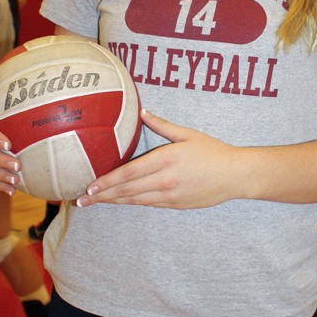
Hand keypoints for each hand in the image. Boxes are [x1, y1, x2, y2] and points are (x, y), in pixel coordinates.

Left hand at [76, 109, 241, 209]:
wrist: (235, 175)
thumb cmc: (213, 151)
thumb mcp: (187, 133)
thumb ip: (161, 124)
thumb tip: (142, 111)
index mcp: (165, 159)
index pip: (128, 173)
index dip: (106, 181)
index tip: (89, 185)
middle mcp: (165, 180)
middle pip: (126, 191)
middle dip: (102, 196)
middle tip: (81, 200)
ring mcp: (170, 195)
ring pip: (135, 200)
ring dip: (113, 202)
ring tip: (94, 203)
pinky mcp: (176, 205)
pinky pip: (149, 204)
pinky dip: (132, 203)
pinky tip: (121, 202)